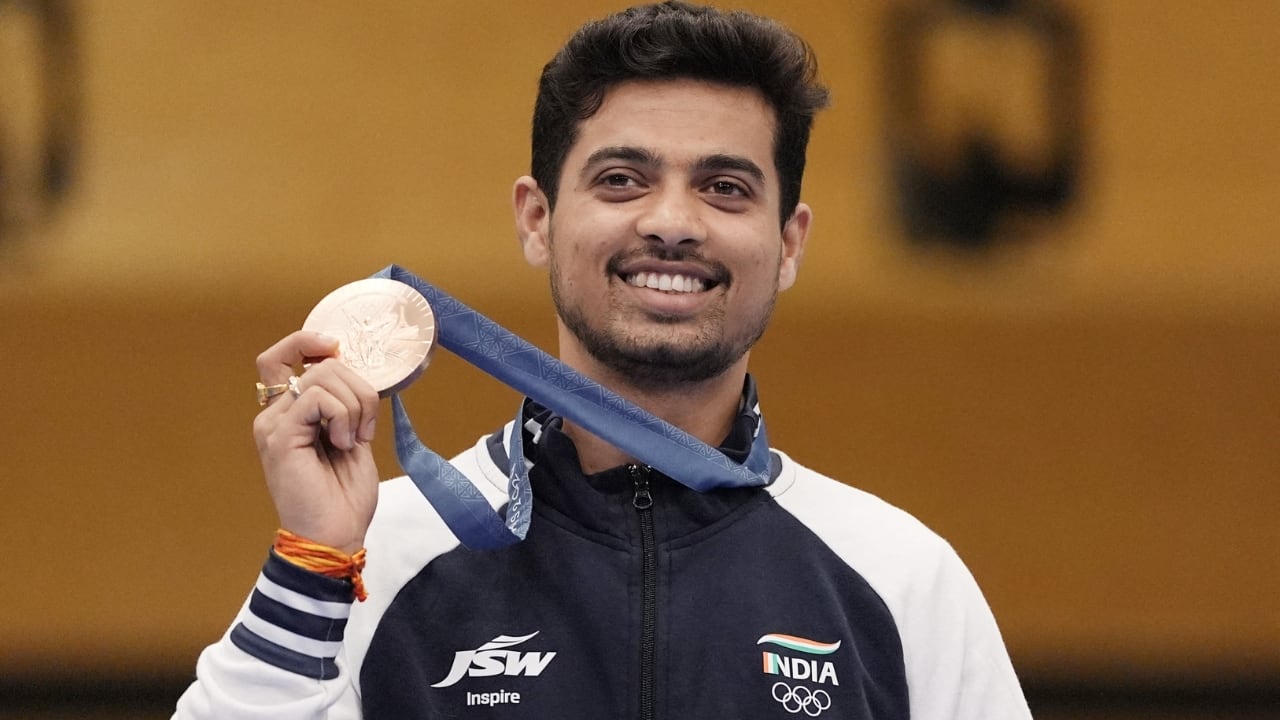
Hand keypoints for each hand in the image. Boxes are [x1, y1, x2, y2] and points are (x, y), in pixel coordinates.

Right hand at [253, 331, 379, 553]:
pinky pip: (316, 396)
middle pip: (317, 363)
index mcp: (288, 414)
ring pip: (321, 375)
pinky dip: (343, 414)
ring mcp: (273, 425)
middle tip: (365, 426)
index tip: (338, 348)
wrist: (335, 535)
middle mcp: (273, 415)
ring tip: (354, 440)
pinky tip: (344, 443)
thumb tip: (354, 368)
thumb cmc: (344, 495)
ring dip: (356, 404)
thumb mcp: (353, 436)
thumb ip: (347, 404)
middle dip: (358, 387)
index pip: (282, 355)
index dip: (309, 341)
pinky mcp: (279, 435)